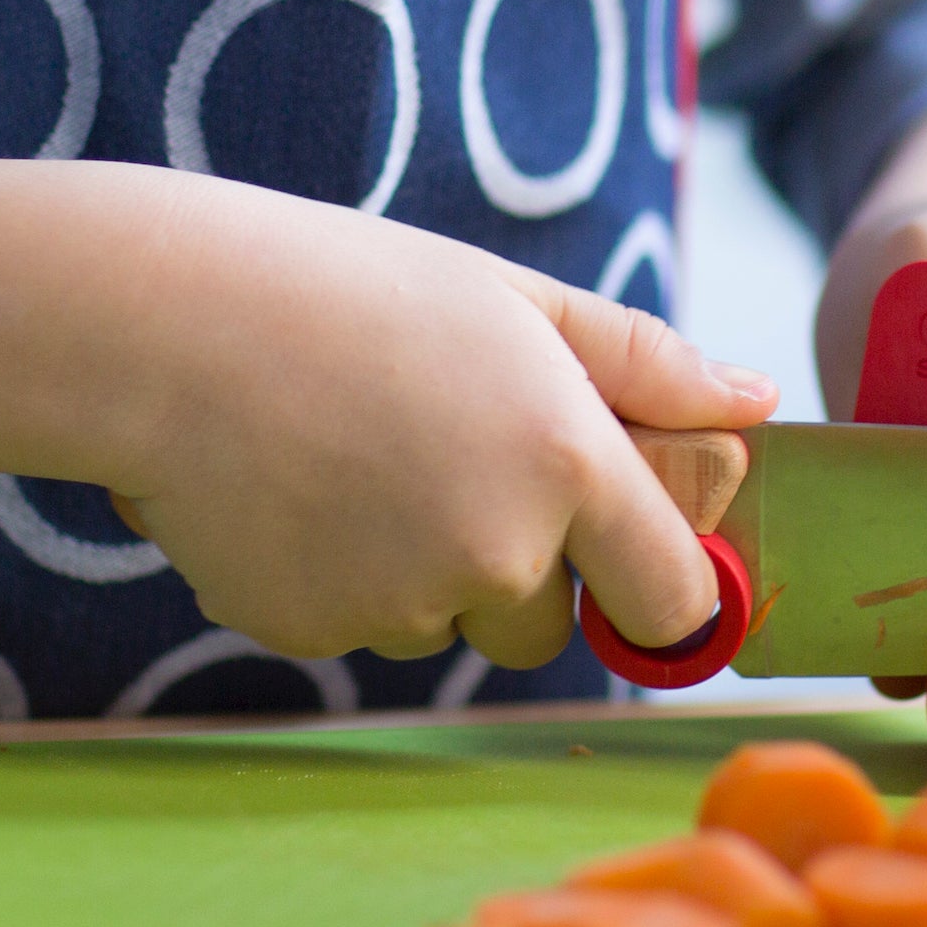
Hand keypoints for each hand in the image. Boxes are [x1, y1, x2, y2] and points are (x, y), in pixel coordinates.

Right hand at [0, 162, 776, 668]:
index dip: (662, 587)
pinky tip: (294, 488)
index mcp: (569, 464)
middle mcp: (498, 551)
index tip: (636, 564)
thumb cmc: (354, 292)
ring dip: (422, 568)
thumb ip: (647, 363)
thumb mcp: (518, 302)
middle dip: (519, 563)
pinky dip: (337, 577)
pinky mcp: (311, 633)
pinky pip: (357, 627)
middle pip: (550, 619)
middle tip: (441, 454)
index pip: (673, 595)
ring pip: (446, 621)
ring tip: (352, 455)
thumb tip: (758, 402)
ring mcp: (399, 603)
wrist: (169, 328)